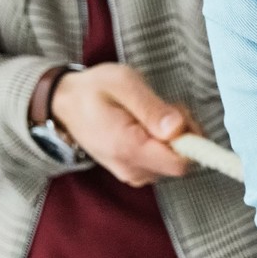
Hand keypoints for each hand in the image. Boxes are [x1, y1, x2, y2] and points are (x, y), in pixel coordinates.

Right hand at [49, 63, 197, 185]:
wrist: (66, 105)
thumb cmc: (94, 90)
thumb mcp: (123, 83)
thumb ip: (152, 107)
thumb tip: (178, 129)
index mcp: (128, 148)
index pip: (180, 163)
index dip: (190, 139)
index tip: (178, 114)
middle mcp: (132, 169)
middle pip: (181, 162)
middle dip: (182, 133)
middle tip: (163, 107)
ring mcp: (133, 174)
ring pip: (174, 162)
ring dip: (174, 137)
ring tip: (151, 113)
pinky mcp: (135, 172)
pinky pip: (162, 162)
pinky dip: (163, 143)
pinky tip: (148, 125)